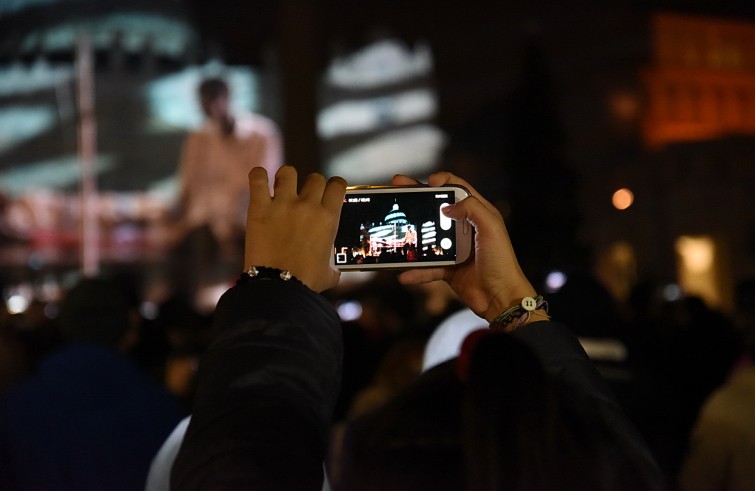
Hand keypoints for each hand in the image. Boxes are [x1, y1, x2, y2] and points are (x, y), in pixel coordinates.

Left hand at [244, 165, 346, 291]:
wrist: (278, 288)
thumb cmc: (306, 282)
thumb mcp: (329, 273)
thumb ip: (334, 266)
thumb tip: (335, 270)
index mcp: (328, 218)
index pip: (337, 184)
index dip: (334, 185)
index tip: (329, 191)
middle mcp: (308, 206)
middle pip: (314, 178)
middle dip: (311, 185)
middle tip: (305, 197)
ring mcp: (283, 204)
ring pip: (288, 172)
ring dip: (286, 178)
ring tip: (282, 188)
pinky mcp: (259, 208)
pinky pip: (257, 178)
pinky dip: (258, 175)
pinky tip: (260, 178)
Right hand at [394, 172, 536, 321]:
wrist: (501, 298)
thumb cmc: (501, 261)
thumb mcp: (491, 227)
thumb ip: (472, 208)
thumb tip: (446, 207)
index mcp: (478, 214)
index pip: (458, 189)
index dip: (442, 181)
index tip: (427, 182)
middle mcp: (465, 228)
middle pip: (436, 208)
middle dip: (416, 197)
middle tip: (397, 187)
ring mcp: (454, 249)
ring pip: (427, 237)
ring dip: (410, 235)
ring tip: (394, 229)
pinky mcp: (448, 268)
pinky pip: (427, 267)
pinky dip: (415, 272)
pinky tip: (404, 274)